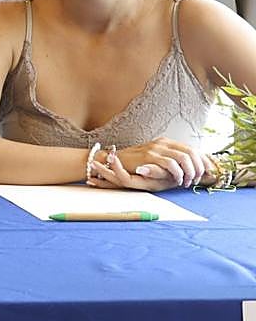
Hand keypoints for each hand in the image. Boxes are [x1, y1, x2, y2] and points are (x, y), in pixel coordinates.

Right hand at [88, 138, 216, 190]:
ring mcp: (157, 148)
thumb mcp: (161, 163)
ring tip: (187, 182)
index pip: (194, 150)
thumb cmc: (141, 166)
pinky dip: (178, 174)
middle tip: (197, 181)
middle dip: (199, 169)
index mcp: (169, 143)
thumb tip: (199, 172)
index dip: (205, 162)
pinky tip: (177, 181)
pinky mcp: (150, 155)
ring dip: (190, 172)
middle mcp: (164, 143)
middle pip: (193, 152)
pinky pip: (171, 164)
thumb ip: (176, 164)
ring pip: (185, 158)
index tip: (209, 175)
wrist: (117, 161)